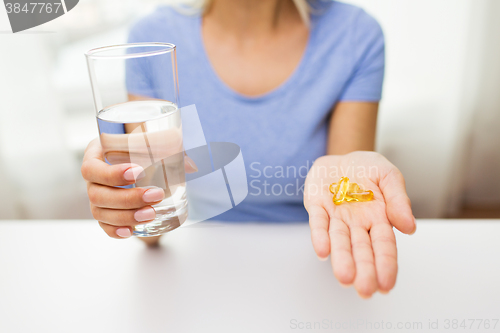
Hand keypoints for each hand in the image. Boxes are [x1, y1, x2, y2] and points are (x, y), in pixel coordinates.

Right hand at [81, 138, 196, 242]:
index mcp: (96, 154)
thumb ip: (170, 148)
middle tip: (156, 195)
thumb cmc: (142, 147)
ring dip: (126, 216)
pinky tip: (131, 231)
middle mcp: (93, 178)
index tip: (138, 172)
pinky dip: (116, 230)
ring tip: (151, 214)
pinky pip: (104, 225)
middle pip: (97, 194)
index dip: (112, 174)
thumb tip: (190, 165)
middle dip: (128, 198)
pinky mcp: (105, 213)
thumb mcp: (153, 142)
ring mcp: (96, 197)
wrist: (140, 161)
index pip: (92, 168)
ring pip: (100, 212)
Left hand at [303, 151, 415, 297]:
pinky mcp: (316, 206)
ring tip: (345, 278)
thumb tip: (409, 227)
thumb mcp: (388, 175)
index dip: (386, 264)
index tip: (387, 285)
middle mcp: (356, 223)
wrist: (341, 157)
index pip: (384, 245)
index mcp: (378, 218)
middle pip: (361, 250)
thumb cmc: (367, 169)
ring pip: (339, 241)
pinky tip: (322, 251)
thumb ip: (399, 199)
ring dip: (342, 259)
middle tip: (365, 290)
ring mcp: (336, 217)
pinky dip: (320, 237)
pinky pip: (318, 223)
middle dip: (364, 270)